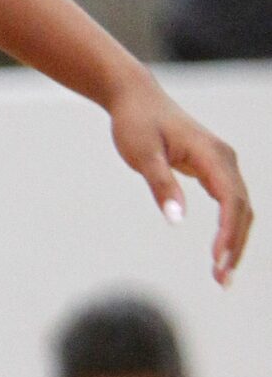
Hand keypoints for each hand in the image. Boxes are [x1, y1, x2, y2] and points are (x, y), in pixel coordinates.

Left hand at [106, 74, 252, 283]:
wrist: (134, 96)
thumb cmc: (135, 122)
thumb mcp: (141, 153)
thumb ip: (161, 184)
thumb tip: (177, 219)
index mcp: (211, 154)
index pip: (230, 200)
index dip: (228, 232)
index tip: (218, 259)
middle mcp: (224, 159)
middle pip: (241, 209)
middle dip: (235, 245)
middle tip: (221, 280)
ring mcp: (221, 164)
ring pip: (239, 208)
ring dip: (234, 240)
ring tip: (221, 274)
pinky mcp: (214, 169)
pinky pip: (229, 203)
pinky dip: (229, 227)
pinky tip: (220, 250)